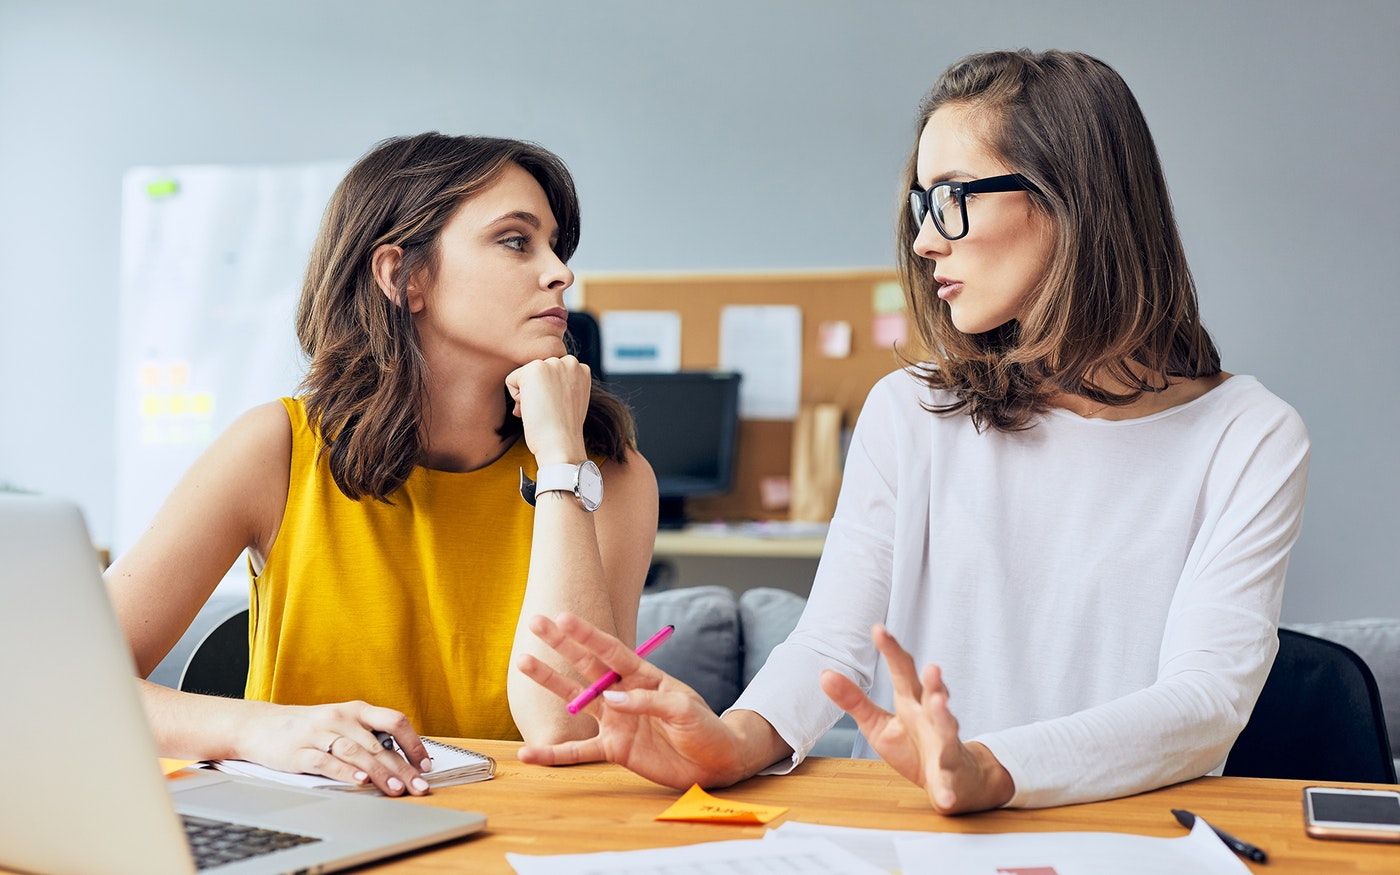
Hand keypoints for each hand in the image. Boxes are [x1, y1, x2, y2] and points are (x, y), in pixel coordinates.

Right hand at [237, 700, 433, 796]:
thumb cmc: (308, 727)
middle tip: (419, 787)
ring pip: (356, 753)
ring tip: (397, 788)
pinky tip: (360, 781)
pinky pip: (326, 762)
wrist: (259, 725)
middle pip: (378, 744)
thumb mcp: (341, 723)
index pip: (394, 721)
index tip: (426, 765)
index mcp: (355, 710)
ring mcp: (319, 734)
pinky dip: (345, 772)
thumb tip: (404, 759)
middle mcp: (340, 719)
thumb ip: (368, 736)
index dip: (413, 743)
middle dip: (403, 768)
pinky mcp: (298, 752)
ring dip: (380, 772)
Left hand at [504, 356, 590, 463]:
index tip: (556, 409)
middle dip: (537, 390)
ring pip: (525, 375)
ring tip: (541, 410)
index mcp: (581, 369)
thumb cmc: (564, 430)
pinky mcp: (534, 369)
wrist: (561, 444)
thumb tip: (540, 382)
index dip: (549, 392)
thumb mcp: (572, 400)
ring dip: (527, 393)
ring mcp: (552, 363)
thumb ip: (562, 384)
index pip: (551, 372)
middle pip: (537, 371)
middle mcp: (569, 361)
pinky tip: (532, 408)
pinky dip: (516, 397)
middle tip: (547, 411)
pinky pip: (511, 380)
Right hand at [515, 613, 749, 788]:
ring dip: (550, 681)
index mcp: (644, 676)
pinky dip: (553, 754)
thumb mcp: (684, 709)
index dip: (587, 634)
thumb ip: (647, 702)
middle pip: (586, 665)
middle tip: (535, 622)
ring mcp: (616, 720)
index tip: (563, 616)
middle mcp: (624, 693)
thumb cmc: (705, 728)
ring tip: (523, 662)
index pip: (611, 651)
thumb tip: (610, 700)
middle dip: (561, 644)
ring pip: (575, 699)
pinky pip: (579, 752)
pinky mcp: (613, 749)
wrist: (714, 762)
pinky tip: (529, 753)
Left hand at [820, 625, 1013, 813]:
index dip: (892, 651)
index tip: (878, 629)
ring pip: (948, 729)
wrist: (954, 780)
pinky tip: (944, 798)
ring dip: (946, 717)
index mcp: (912, 702)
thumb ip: (854, 700)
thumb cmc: (914, 746)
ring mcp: (945, 745)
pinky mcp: (950, 776)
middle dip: (933, 682)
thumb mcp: (878, 723)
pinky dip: (946, 790)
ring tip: (940, 704)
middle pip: (933, 695)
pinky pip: (948, 784)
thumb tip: (824, 673)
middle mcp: (932, 718)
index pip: (903, 672)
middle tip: (931, 667)